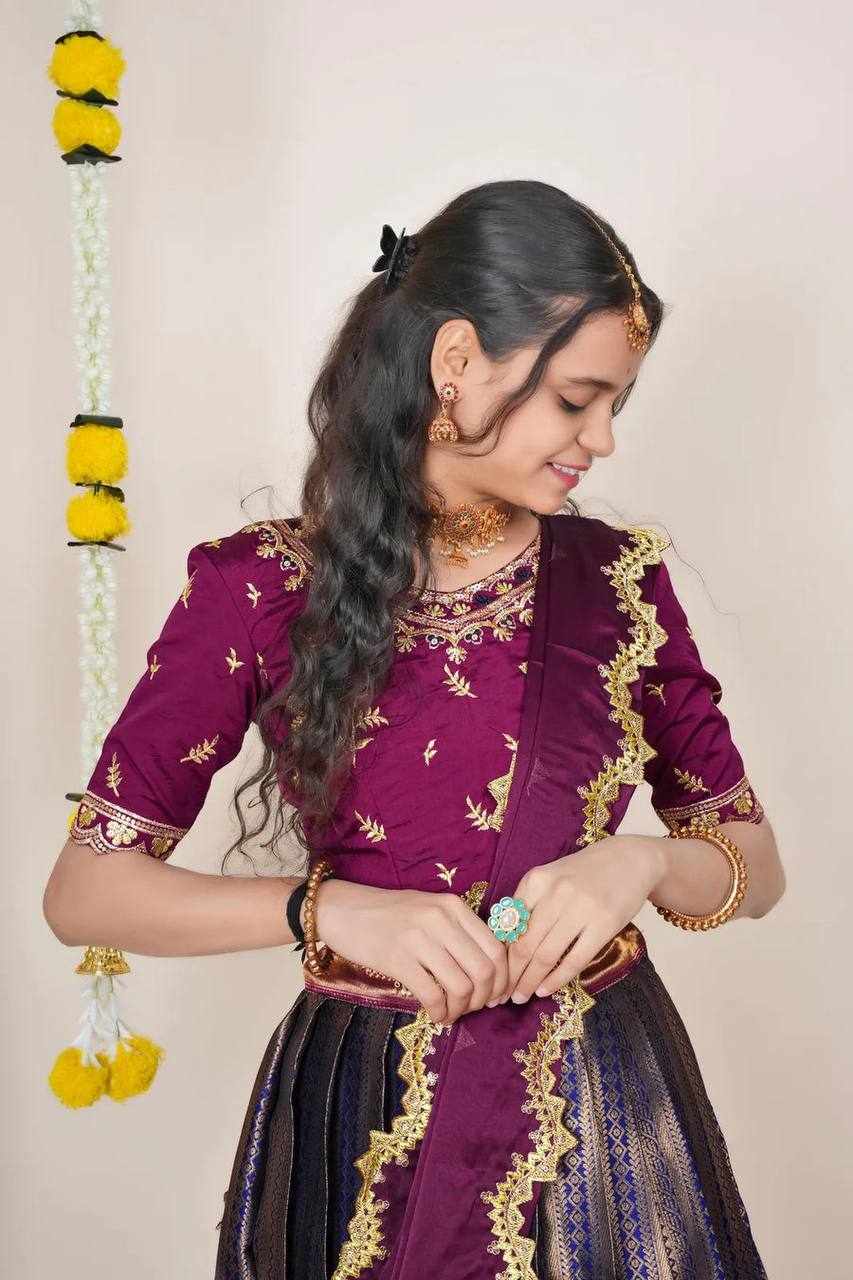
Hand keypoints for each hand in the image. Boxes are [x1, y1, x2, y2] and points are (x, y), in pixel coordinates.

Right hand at [314, 879, 510, 1024]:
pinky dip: (439, 1012)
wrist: (344, 910)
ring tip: (451, 1012)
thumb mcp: (431, 910)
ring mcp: (419, 938)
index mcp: (454, 906)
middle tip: (473, 1008)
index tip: (495, 995)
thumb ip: (459, 931)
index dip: (502, 979)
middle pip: (484, 970)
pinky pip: (432, 995)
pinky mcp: (398, 959)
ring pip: (461, 986)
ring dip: (461, 1008)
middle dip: (484, 998)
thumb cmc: (391, 915)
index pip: (495, 948)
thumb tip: (490, 972)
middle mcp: (441, 919)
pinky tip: (436, 1015)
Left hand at [498, 835, 664, 1002]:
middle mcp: (555, 892)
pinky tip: (545, 990)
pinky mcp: (604, 924)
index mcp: (536, 880)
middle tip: (501, 995)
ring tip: (520, 997)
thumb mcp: (550, 878)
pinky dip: (557, 979)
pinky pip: (575, 959)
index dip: (497, 955)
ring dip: (529, 981)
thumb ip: (529, 904)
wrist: (630, 859)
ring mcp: (581, 908)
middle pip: (524, 943)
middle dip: (510, 975)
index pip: (508, 925)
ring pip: (546, 954)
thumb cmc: (584, 873)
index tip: (492, 974)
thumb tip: (503, 943)